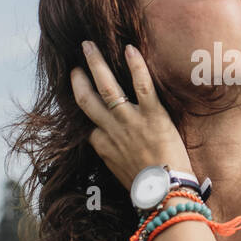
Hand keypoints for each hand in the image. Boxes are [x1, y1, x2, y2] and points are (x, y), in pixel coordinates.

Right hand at [71, 41, 193, 191]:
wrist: (165, 196)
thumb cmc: (148, 189)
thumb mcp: (120, 175)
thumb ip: (114, 157)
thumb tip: (110, 150)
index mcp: (103, 147)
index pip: (88, 123)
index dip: (83, 106)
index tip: (80, 90)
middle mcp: (111, 130)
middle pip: (86, 98)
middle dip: (79, 77)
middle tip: (75, 60)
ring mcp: (130, 121)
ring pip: (106, 86)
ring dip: (96, 63)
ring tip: (89, 45)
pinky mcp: (153, 116)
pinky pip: (141, 86)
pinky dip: (135, 66)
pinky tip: (129, 49)